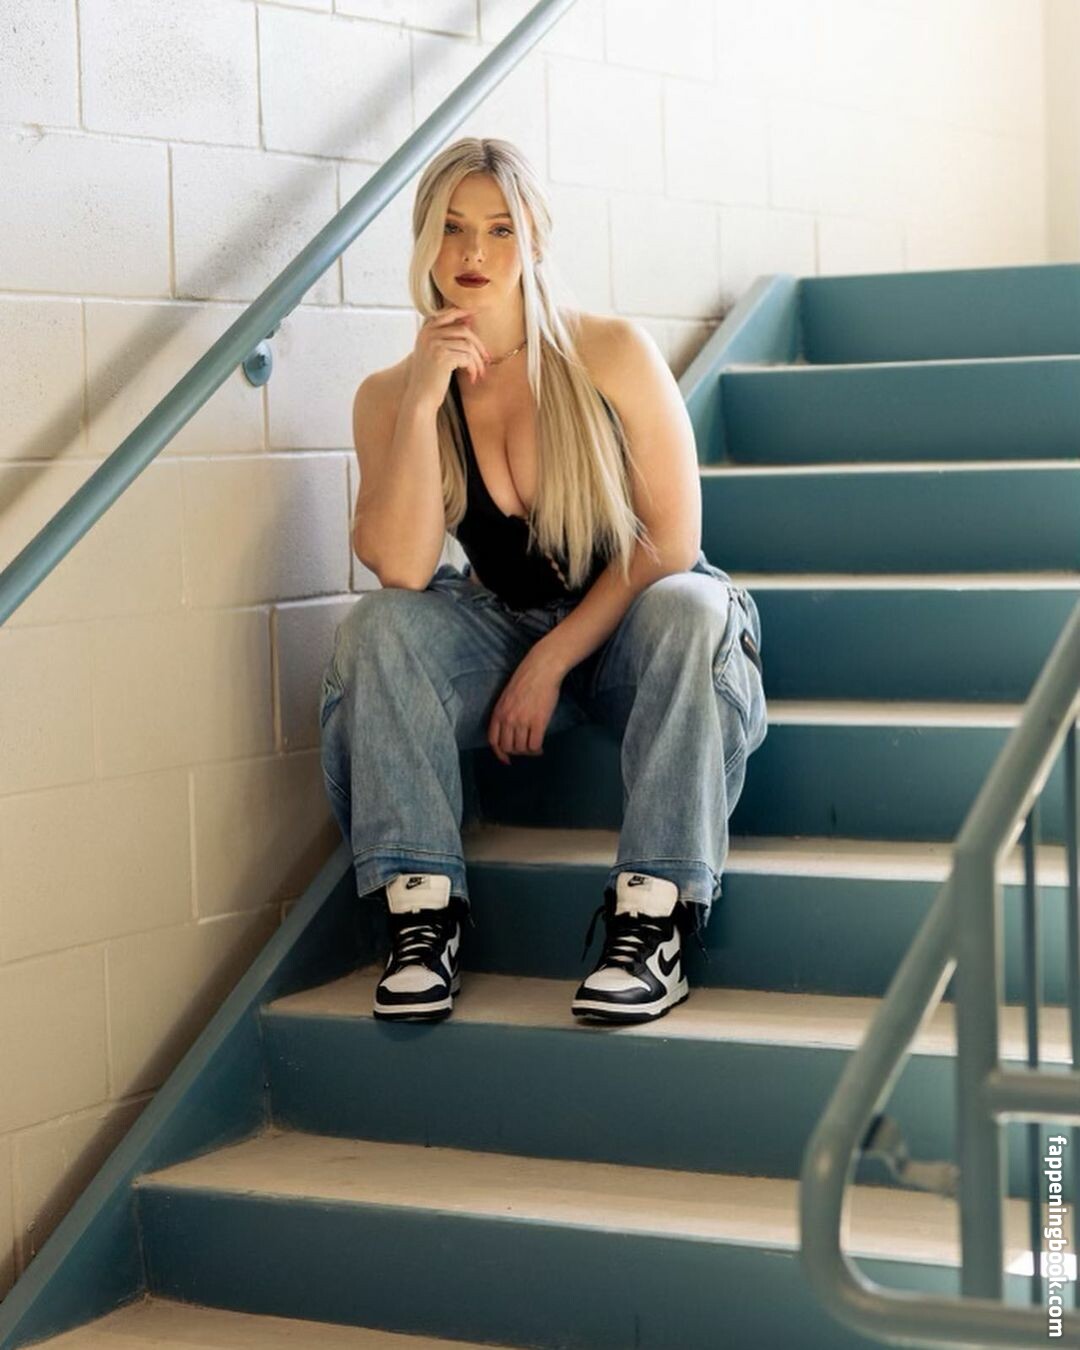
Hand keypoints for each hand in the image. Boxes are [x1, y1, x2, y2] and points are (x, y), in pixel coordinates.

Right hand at [405, 307, 490, 410]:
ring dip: (478, 361)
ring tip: (479, 373)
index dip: (463, 312)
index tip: (476, 312)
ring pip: (468, 346)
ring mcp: (435, 345)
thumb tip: (468, 320)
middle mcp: (429, 335)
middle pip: (464, 330)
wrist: (420, 399)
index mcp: (425, 331)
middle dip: (479, 345)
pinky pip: (468, 358)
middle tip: (486, 359)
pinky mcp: (443, 357)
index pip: (447, 314)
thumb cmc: (429, 379)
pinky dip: (474, 369)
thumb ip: (447, 336)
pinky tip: (472, 378)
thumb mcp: (433, 353)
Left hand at [487, 647, 564, 765]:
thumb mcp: (507, 696)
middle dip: (517, 753)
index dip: (499, 753)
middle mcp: (508, 719)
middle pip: (508, 747)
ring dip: (528, 752)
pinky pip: (534, 745)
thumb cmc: (526, 679)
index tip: (506, 759)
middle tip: (525, 749)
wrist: (542, 669)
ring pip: (522, 749)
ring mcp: (522, 721)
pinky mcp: (538, 722)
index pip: (494, 740)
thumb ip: (505, 713)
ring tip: (534, 748)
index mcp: (498, 712)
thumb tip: (508, 730)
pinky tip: (541, 747)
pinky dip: (537, 750)